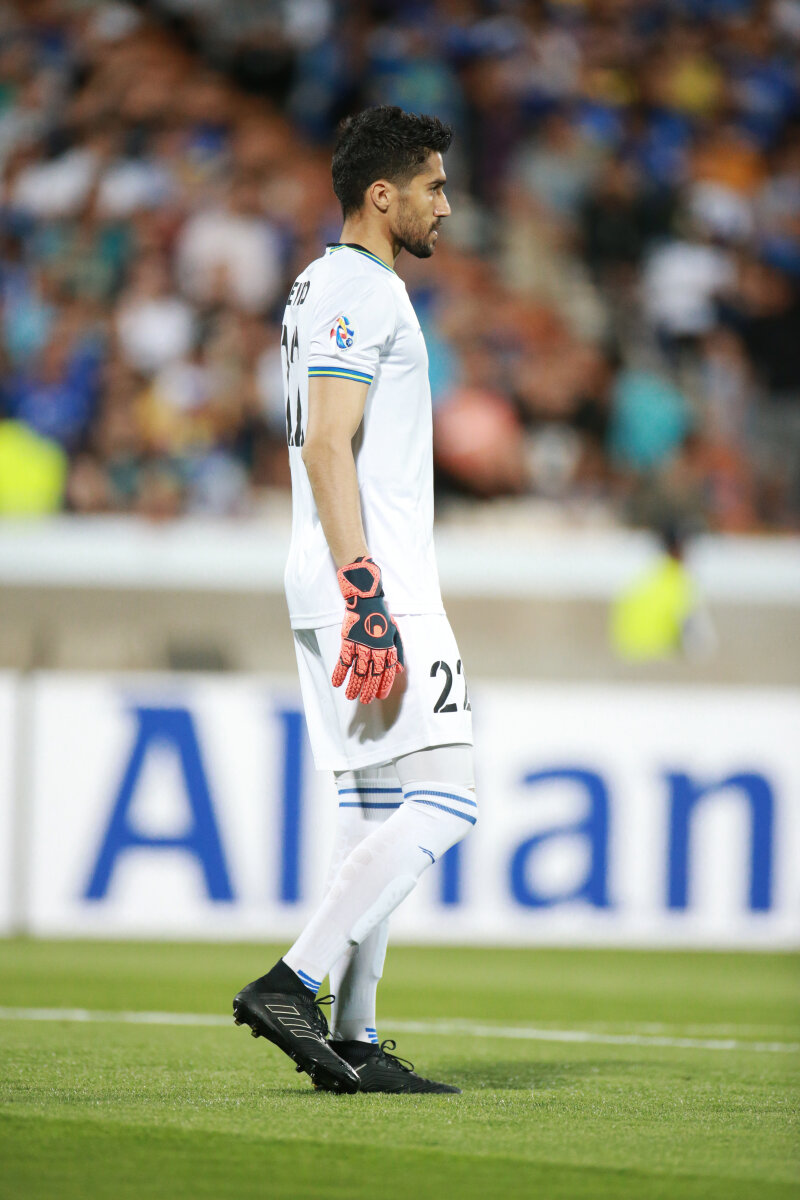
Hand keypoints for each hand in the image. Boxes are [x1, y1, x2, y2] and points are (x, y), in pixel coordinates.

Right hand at [331, 557, 404, 703]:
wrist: (366, 600)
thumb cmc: (381, 616)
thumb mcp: (395, 632)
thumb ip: (398, 651)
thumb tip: (400, 669)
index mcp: (388, 648)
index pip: (388, 672)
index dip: (384, 685)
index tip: (380, 696)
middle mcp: (375, 649)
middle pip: (373, 675)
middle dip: (369, 690)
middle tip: (365, 701)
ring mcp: (361, 646)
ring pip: (358, 672)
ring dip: (354, 686)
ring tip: (350, 697)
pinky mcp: (348, 642)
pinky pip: (343, 662)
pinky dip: (339, 673)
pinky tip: (337, 683)